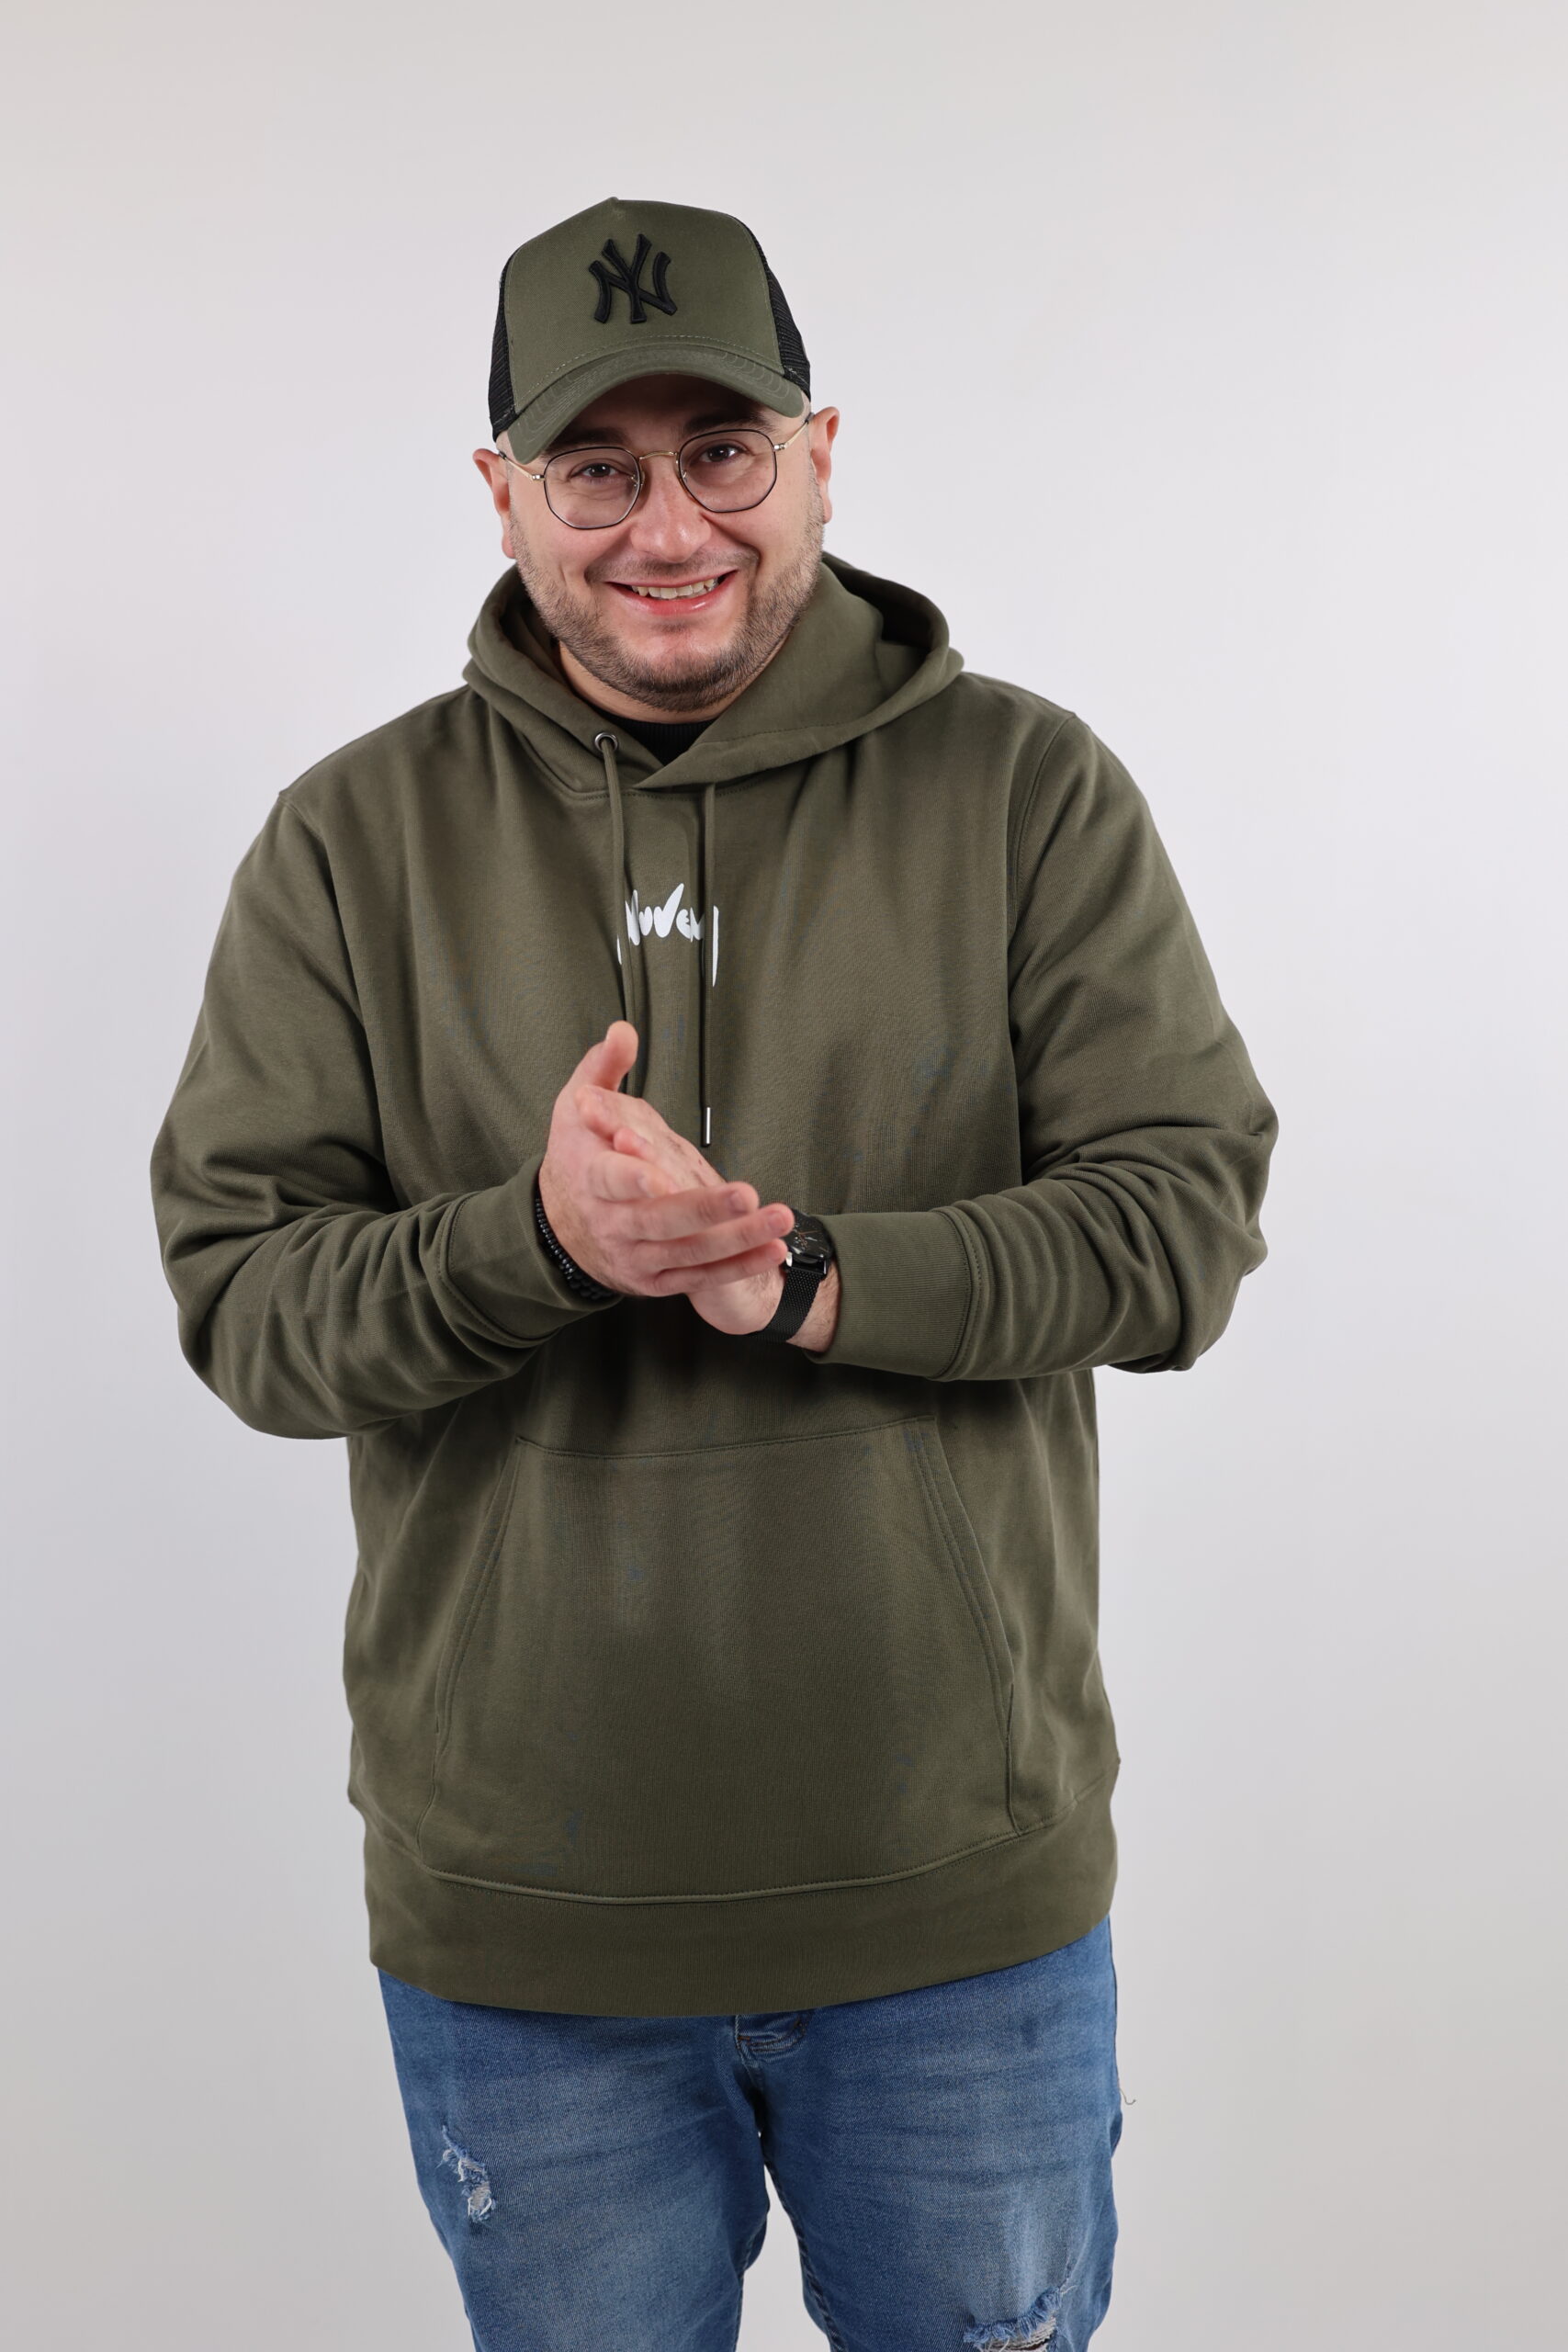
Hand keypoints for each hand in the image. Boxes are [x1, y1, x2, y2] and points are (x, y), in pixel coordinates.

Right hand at [538, 1022, 794, 1330]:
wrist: (561, 1225)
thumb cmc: (578, 1154)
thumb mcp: (577, 1106)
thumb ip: (603, 1068)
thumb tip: (623, 1031)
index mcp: (589, 1176)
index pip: (609, 1179)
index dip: (633, 1179)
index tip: (659, 1175)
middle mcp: (610, 1223)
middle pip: (657, 1221)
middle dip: (703, 1209)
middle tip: (746, 1194)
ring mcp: (633, 1255)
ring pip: (686, 1252)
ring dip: (735, 1240)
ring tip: (778, 1219)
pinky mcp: (655, 1279)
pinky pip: (698, 1277)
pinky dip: (736, 1266)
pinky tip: (772, 1250)